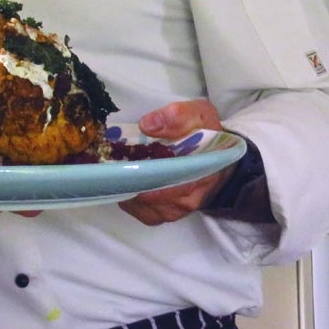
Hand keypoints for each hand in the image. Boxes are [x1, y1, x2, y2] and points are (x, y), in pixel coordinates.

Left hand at [118, 99, 233, 225]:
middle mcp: (187, 199)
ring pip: (143, 207)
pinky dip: (128, 197)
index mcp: (199, 174)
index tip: (124, 162)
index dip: (144, 173)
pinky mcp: (164, 213)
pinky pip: (141, 212)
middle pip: (150, 197)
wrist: (217, 157)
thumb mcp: (200, 115)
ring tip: (115, 168)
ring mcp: (175, 209)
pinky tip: (123, 179)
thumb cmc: (208, 136)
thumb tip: (147, 125)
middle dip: (129, 180)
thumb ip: (178, 116)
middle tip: (111, 162)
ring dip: (126, 188)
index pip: (169, 183)